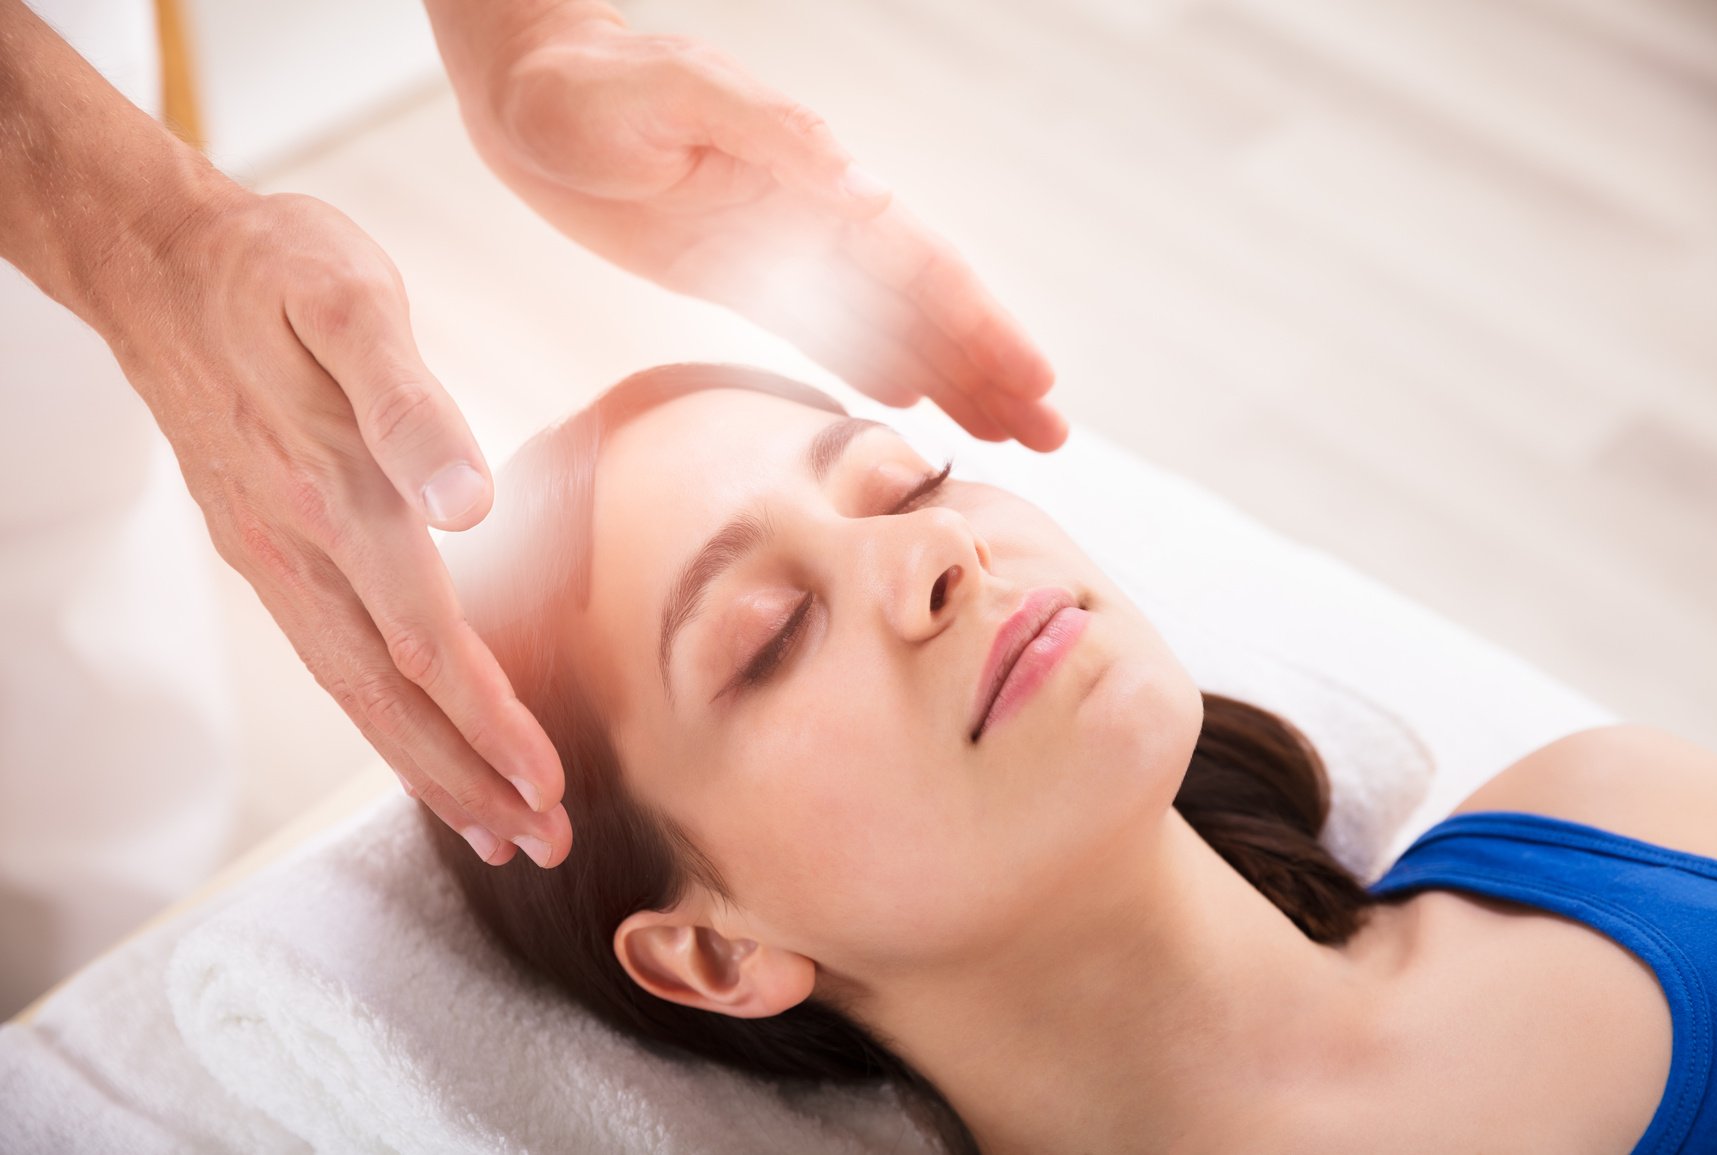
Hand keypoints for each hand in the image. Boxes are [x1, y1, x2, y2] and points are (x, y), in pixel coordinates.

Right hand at [110, 186, 571, 867]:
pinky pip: (328, 655)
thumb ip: (409, 404)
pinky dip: (383, 717)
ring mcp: (271, 554)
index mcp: (331, 492)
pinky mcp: (263, 547)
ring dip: (427, 765)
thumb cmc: (271, 268)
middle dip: (469, 778)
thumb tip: (468, 501)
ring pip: (354, 690)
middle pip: (388, 695)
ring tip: (494, 827)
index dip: (487, 718)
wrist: (156, 260)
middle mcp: (296, 544)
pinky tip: (418, 741)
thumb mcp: (349, 298)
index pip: (423, 638)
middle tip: (542, 842)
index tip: (546, 780)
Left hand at [449, 2, 1066, 449]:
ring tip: (1004, 433)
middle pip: (925, 305)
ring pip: (886, 323)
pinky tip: (907, 397)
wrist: (523, 86)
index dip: (982, 325)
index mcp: (811, 179)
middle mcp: (813, 216)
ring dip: (950, 376)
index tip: (1036, 381)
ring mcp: (779, 247)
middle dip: (991, 367)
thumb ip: (767, 132)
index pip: (920, 263)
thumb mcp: (672, 97)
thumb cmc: (588, 86)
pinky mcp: (734, 269)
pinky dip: (872, 362)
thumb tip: (860, 182)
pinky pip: (821, 328)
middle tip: (1051, 438)